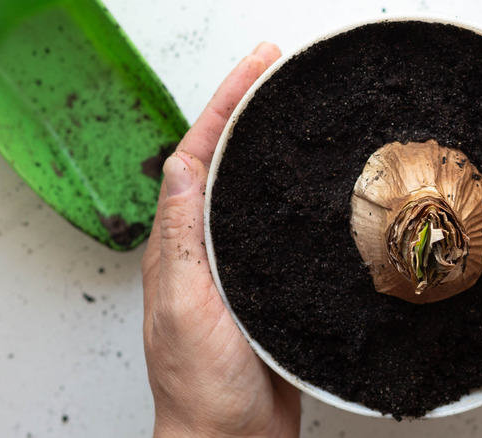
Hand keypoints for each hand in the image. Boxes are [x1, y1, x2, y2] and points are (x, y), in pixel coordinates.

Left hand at [141, 43, 300, 437]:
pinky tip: (303, 185)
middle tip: (273, 74)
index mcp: (178, 247)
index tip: (256, 71)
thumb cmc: (204, 389)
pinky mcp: (259, 285)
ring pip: (243, 190)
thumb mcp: (187, 309)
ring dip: (261, 145)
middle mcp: (200, 249)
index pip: (196, 158)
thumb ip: (182, 242)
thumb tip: (180, 170)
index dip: (224, 108)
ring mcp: (230, 266)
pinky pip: (267, 225)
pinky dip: (282, 193)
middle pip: (218, 163)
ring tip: (288, 110)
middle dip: (243, 112)